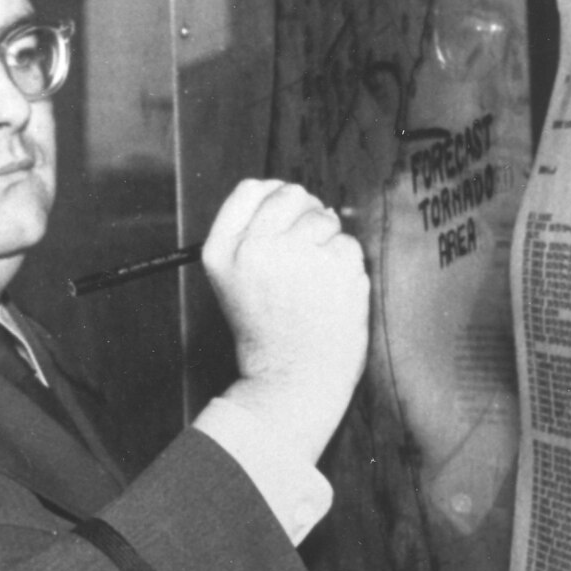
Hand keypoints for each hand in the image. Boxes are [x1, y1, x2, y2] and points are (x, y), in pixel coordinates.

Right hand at [203, 178, 370, 464]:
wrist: (290, 381)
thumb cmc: (268, 334)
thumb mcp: (235, 283)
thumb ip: (252, 237)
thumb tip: (297, 197)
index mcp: (222, 252)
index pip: (251, 189)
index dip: (273, 198)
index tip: (283, 222)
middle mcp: (255, 248)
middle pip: (292, 194)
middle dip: (305, 216)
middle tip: (304, 257)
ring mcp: (297, 254)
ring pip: (325, 218)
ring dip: (327, 245)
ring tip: (314, 285)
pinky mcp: (334, 265)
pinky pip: (349, 245)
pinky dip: (346, 268)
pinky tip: (330, 297)